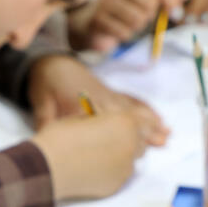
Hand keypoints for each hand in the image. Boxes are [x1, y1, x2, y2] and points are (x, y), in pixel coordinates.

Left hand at [27, 55, 168, 144]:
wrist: (50, 61)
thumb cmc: (45, 84)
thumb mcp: (40, 103)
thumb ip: (46, 121)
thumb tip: (46, 138)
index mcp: (82, 100)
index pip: (104, 120)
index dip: (120, 132)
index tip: (137, 145)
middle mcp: (99, 96)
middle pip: (125, 115)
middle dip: (144, 129)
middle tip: (163, 142)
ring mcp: (107, 93)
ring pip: (131, 108)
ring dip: (150, 120)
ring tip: (166, 133)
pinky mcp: (109, 92)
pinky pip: (130, 99)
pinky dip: (144, 108)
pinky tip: (158, 117)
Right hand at [31, 112, 147, 200]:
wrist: (47, 168)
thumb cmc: (60, 137)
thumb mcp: (82, 117)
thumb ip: (102, 119)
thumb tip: (106, 122)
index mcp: (125, 123)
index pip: (144, 121)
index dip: (136, 120)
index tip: (128, 122)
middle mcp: (131, 147)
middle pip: (140, 142)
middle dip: (130, 139)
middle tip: (110, 137)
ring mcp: (125, 169)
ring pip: (130, 160)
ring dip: (121, 155)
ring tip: (99, 153)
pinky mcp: (115, 186)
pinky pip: (119, 175)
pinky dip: (111, 170)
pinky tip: (93, 167)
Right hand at [67, 0, 192, 52]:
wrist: (84, 20)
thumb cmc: (119, 9)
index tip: (176, 13)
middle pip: (149, 4)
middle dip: (149, 17)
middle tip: (140, 19)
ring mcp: (106, 2)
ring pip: (137, 20)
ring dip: (136, 28)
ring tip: (126, 25)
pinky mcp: (97, 19)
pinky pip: (123, 32)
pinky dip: (124, 36)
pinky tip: (115, 31)